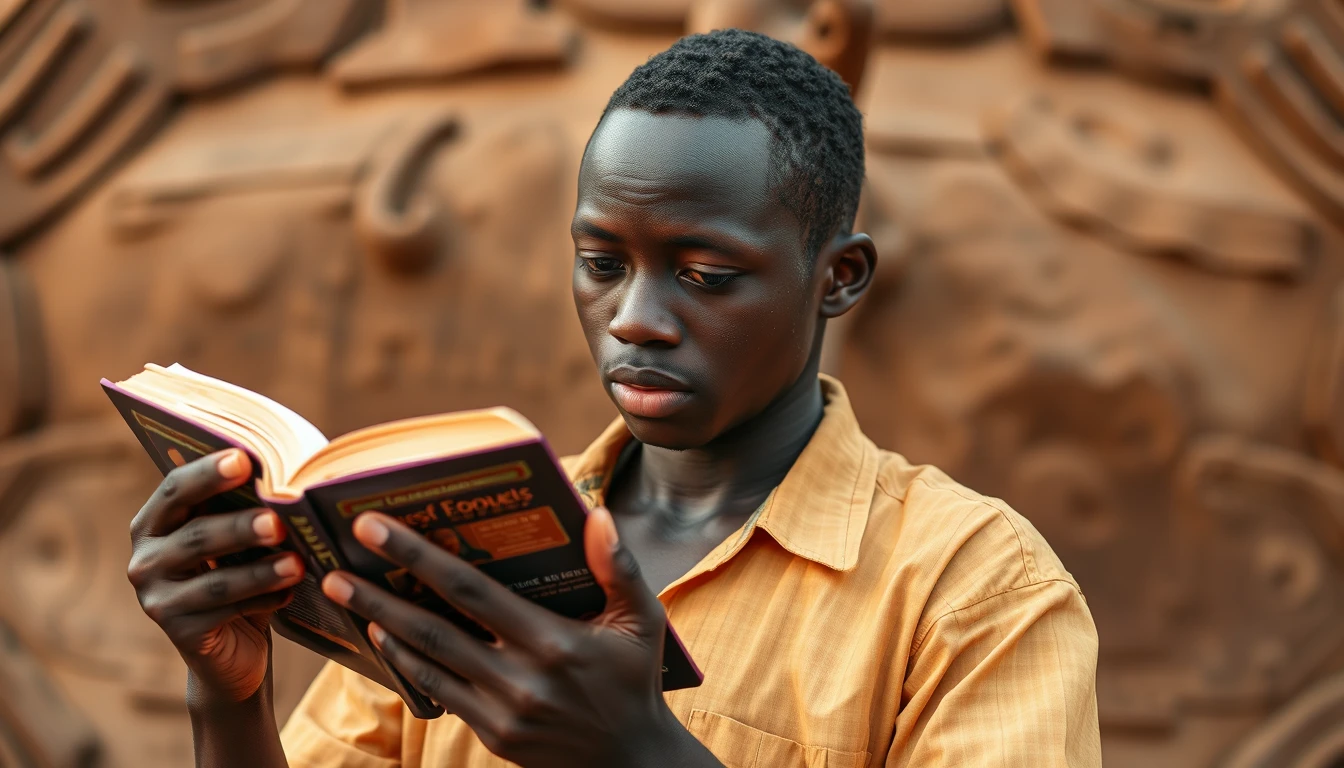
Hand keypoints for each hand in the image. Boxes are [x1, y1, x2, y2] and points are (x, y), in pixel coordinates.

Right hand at [127, 449, 305, 703]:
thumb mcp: (238, 541)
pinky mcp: (179, 633)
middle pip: (195, 536)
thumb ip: (246, 510)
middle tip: (278, 521)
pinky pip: (227, 613)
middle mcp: (145, 559)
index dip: (208, 474)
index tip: (243, 459)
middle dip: (240, 526)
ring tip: (297, 563)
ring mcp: (157, 600)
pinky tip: (291, 594)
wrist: (232, 650)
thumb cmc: (240, 575)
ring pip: (215, 581)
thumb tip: (289, 479)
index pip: (175, 490)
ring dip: (260, 571)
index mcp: (154, 523)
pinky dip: (265, 600)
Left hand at [321, 507, 717, 767]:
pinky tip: (385, 636)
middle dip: (380, 592)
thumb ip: (620, 568)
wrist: (630, 760)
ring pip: (428, 661)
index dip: (420, 558)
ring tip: (344, 592)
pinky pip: (439, 692)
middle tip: (336, 562)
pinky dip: (407, 662)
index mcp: (553, 642)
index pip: (472, 592)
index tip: (377, 528)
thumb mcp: (642, 622)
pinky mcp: (493, 736)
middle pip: (435, 627)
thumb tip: (598, 515)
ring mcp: (503, 712)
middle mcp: (521, 679)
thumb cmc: (634, 680)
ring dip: (382, 624)